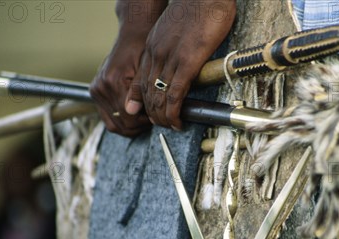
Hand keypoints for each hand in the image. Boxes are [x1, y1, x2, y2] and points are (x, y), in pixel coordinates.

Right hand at [90, 0, 167, 136]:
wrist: (133, 34)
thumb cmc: (144, 50)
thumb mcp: (147, 71)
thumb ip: (142, 95)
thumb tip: (142, 117)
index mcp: (113, 82)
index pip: (128, 118)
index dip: (144, 124)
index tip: (156, 119)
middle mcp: (101, 87)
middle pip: (120, 124)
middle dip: (138, 126)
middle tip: (151, 120)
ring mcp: (96, 90)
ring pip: (113, 124)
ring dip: (129, 125)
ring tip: (143, 118)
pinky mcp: (95, 91)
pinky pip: (107, 115)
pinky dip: (120, 119)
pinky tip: (134, 113)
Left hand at [125, 0, 235, 129]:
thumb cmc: (197, 9)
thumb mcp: (174, 29)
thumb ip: (169, 46)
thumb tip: (176, 62)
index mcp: (152, 46)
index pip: (141, 81)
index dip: (145, 102)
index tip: (152, 113)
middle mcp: (156, 54)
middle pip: (147, 93)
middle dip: (152, 114)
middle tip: (162, 125)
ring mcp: (170, 59)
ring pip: (158, 97)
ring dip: (163, 117)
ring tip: (171, 127)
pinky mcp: (187, 62)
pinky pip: (175, 94)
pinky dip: (174, 112)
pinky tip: (178, 122)